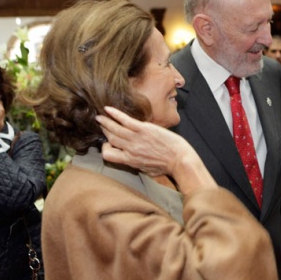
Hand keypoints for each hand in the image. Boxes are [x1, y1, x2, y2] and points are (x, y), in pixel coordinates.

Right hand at [96, 106, 215, 193]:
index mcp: (130, 161)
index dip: (106, 148)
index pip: (108, 155)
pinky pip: (125, 120)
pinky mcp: (144, 129)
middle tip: (102, 124)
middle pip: (110, 138)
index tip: (109, 143)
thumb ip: (138, 165)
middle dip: (105, 131)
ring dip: (105, 122)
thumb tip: (135, 162)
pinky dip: (115, 114)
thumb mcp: (148, 170)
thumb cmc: (168, 167)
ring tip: (100, 117)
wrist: (180, 160)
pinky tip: (108, 109)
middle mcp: (129, 150)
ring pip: (114, 129)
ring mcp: (136, 138)